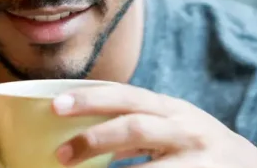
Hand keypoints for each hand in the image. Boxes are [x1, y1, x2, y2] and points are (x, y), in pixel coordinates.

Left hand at [52, 84, 256, 166]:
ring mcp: (197, 160)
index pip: (126, 96)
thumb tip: (84, 135)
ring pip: (149, 167)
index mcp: (171, 109)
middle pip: (135, 126)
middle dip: (94, 138)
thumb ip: (135, 126)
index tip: (55, 105)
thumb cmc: (201, 147)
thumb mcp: (173, 127)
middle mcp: (185, 129)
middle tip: (61, 154)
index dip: (90, 99)